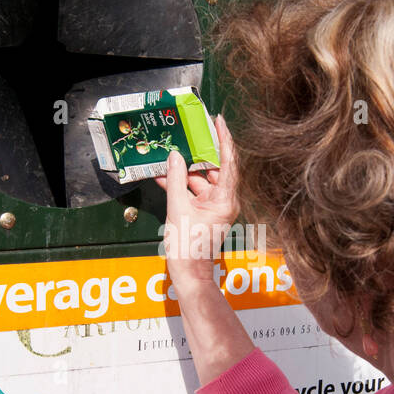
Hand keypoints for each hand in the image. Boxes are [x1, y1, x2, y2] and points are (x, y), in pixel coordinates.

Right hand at [155, 113, 239, 287]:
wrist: (188, 272)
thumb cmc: (188, 246)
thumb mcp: (177, 208)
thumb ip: (175, 179)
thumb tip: (175, 156)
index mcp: (226, 200)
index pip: (229, 162)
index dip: (224, 139)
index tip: (218, 120)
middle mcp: (225, 201)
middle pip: (215, 168)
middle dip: (200, 152)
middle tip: (191, 131)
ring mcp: (216, 207)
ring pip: (202, 179)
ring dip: (186, 169)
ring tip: (171, 151)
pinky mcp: (205, 212)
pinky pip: (194, 191)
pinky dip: (181, 184)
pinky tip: (164, 174)